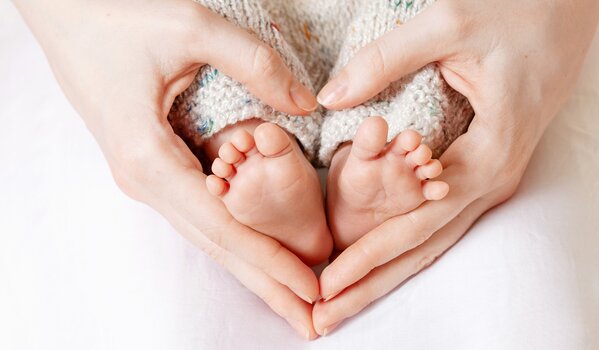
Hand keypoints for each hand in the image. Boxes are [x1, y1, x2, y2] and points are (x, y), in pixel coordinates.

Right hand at [13, 0, 318, 338]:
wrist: (64, 14)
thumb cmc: (115, 17)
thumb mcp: (189, 27)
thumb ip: (254, 64)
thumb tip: (307, 104)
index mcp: (148, 158)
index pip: (221, 226)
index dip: (269, 262)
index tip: (312, 291)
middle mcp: (145, 181)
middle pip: (216, 246)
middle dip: (266, 285)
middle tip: (312, 322)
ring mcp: (146, 177)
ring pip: (208, 233)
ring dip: (253, 267)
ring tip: (294, 298)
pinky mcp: (153, 166)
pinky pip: (200, 211)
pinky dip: (234, 237)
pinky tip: (258, 252)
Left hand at [313, 0, 598, 333]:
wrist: (571, 4)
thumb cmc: (522, 9)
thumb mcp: (450, 24)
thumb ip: (384, 62)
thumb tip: (330, 97)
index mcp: (488, 156)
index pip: (416, 225)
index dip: (367, 257)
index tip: (325, 285)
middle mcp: (492, 179)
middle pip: (424, 248)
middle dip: (373, 285)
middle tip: (324, 318)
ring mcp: (491, 177)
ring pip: (433, 239)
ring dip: (387, 272)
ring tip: (343, 302)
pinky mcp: (484, 165)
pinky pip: (441, 217)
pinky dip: (406, 242)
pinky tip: (379, 258)